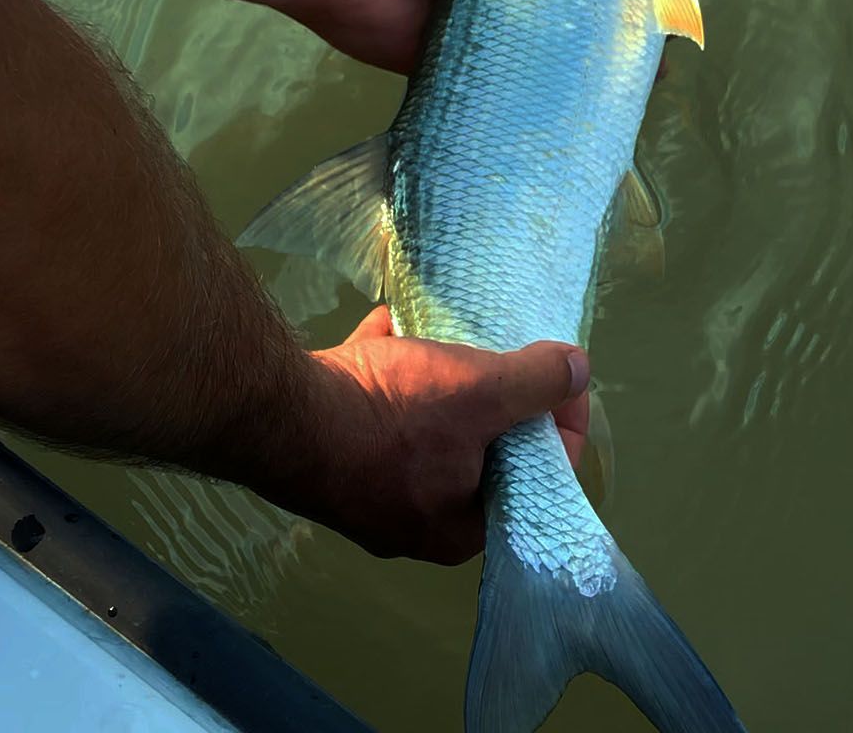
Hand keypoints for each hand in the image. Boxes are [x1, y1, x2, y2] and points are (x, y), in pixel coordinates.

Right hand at [265, 306, 590, 562]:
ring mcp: (366, 486)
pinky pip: (374, 407)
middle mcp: (412, 521)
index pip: (538, 480)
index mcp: (458, 529)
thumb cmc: (387, 418)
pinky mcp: (330, 450)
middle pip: (481, 451)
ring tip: (454, 337)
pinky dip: (386, 367)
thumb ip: (536, 384)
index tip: (564, 378)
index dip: (561, 422)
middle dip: (496, 397)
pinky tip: (390, 323)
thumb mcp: (480, 392)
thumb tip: (579, 369)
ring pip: (425, 427)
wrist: (273, 411)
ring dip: (440, 380)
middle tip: (508, 356)